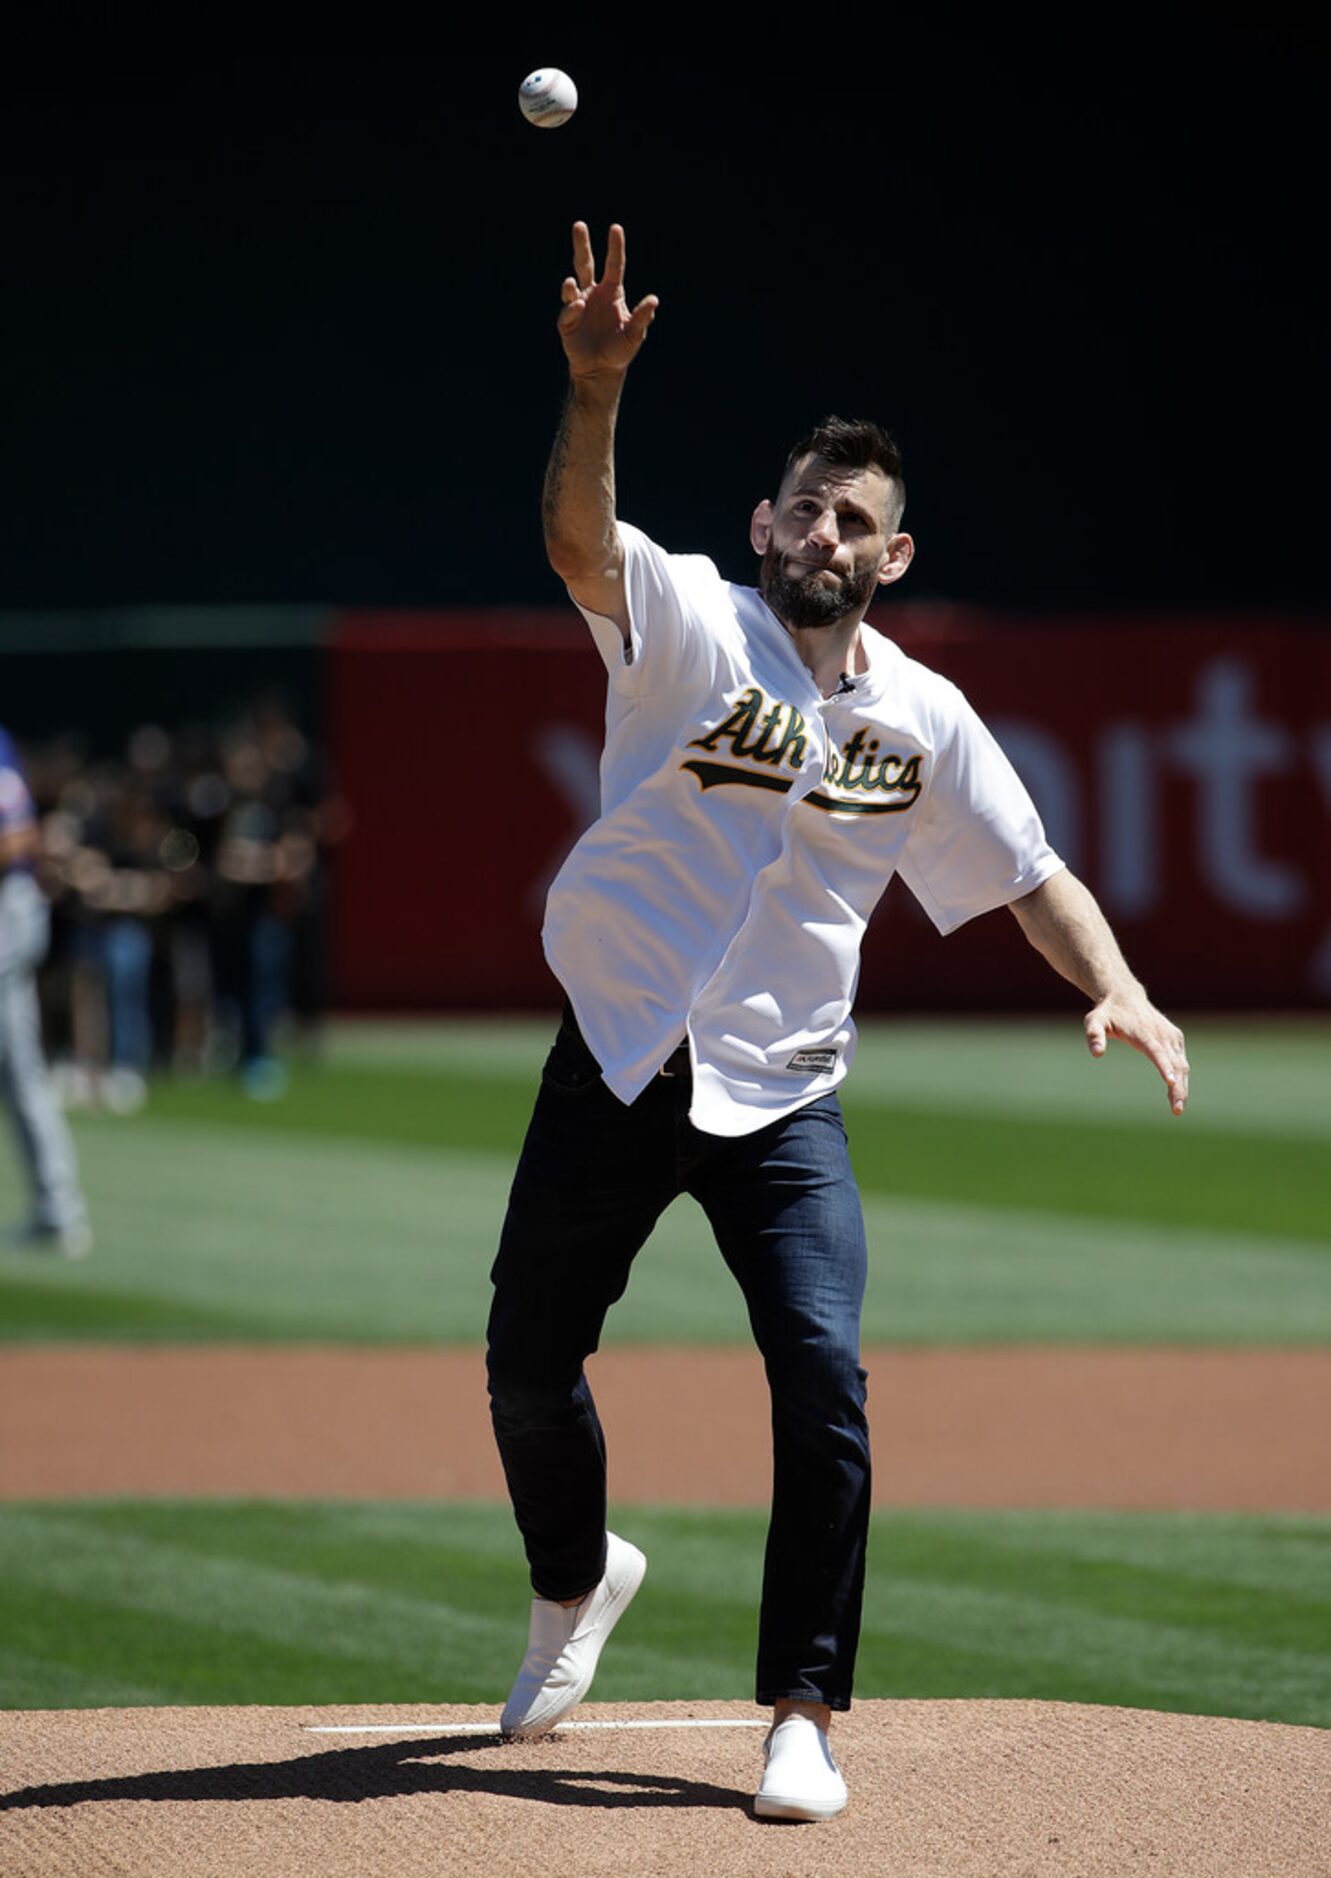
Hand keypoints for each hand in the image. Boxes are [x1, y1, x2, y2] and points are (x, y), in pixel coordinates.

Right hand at [558, 223, 657, 383]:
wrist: (601, 371)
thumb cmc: (620, 350)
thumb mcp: (634, 335)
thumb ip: (642, 317)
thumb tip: (653, 300)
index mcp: (612, 292)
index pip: (614, 264)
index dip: (615, 247)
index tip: (615, 228)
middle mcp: (593, 293)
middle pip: (585, 264)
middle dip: (582, 244)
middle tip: (579, 224)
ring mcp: (578, 305)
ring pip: (571, 285)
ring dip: (570, 284)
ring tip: (571, 284)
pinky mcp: (566, 322)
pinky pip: (568, 311)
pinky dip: (572, 309)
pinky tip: (577, 309)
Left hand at [1084, 992, 1189, 1115]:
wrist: (1125, 996)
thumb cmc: (1107, 1012)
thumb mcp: (1094, 1021)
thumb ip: (1094, 1036)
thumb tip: (1097, 1054)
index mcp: (1143, 1032)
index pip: (1156, 1052)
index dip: (1165, 1067)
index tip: (1171, 1083)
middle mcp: (1161, 1034)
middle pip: (1175, 1063)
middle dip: (1178, 1087)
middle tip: (1176, 1109)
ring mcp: (1171, 1037)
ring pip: (1181, 1065)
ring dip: (1182, 1087)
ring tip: (1177, 1109)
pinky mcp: (1175, 1039)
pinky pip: (1181, 1062)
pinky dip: (1181, 1079)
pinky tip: (1176, 1094)